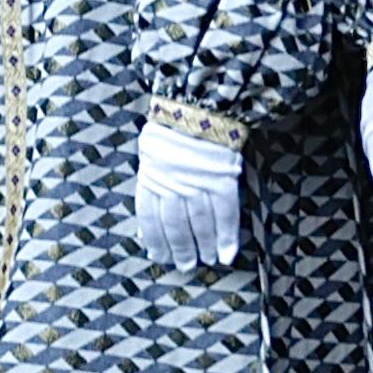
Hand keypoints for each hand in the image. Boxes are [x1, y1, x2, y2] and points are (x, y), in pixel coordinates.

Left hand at [129, 117, 245, 268]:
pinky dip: (227, 236)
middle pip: (175, 225)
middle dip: (180, 248)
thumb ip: (150, 187)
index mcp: (150, 176)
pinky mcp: (223, 180)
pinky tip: (227, 253)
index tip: (159, 256)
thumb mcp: (150, 156)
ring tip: (205, 261)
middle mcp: (172, 184)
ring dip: (204, 246)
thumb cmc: (170, 131)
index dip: (156, 240)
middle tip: (184, 265)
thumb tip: (145, 226)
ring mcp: (198, 183)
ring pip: (200, 223)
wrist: (199, 107)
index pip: (150, 217)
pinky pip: (225, 214)